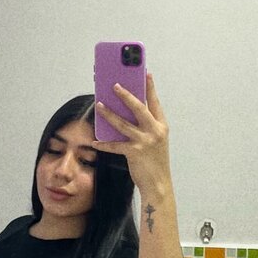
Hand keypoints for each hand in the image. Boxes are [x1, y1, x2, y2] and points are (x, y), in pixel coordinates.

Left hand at [92, 73, 172, 199]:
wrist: (159, 184)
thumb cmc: (154, 161)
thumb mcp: (155, 141)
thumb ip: (145, 127)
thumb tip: (125, 114)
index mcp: (162, 126)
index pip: (155, 103)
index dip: (150, 88)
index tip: (146, 73)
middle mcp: (155, 131)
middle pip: (139, 108)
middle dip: (126, 95)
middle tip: (114, 85)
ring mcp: (145, 141)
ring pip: (123, 123)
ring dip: (109, 114)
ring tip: (98, 105)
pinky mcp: (134, 152)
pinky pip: (115, 145)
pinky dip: (104, 144)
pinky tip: (95, 141)